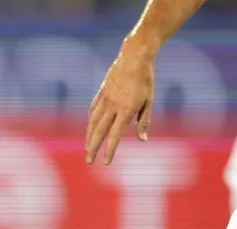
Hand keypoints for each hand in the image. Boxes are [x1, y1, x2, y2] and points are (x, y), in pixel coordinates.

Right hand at [85, 36, 155, 165]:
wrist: (134, 56)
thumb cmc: (145, 79)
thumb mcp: (149, 101)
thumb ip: (144, 121)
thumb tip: (143, 140)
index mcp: (126, 110)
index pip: (115, 135)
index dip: (110, 150)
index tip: (106, 163)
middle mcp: (113, 106)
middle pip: (100, 131)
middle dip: (94, 148)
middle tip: (89, 161)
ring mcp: (105, 99)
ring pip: (93, 122)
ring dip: (89, 137)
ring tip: (87, 148)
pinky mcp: (101, 92)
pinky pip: (93, 110)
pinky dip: (90, 122)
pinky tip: (90, 129)